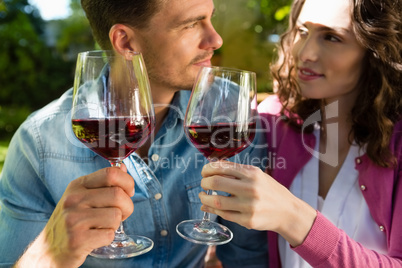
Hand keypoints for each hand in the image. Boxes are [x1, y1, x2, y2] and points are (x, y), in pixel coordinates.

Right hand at [16, 164, 133, 267]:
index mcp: (78, 185)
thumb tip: (123, 168)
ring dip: (115, 224)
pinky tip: (96, 238)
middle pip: (118, 195)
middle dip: (127, 207)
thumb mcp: (82, 196)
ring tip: (102, 226)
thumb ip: (103, 183)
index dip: (128, 182)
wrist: (49, 250)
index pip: (111, 173)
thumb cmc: (71, 221)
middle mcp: (74, 199)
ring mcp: (73, 219)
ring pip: (116, 216)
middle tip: (120, 215)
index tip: (129, 192)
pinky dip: (108, 238)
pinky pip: (109, 234)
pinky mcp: (77, 240)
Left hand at [199, 161, 315, 246]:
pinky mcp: (247, 220)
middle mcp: (250, 188)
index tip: (204, 172)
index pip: (222, 168)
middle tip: (203, 184)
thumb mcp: (257, 175)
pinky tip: (208, 207)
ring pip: (217, 202)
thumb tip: (213, 167)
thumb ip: (237, 171)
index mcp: (252, 174)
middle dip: (204, 183)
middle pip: (216, 183)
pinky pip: (224, 215)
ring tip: (202, 197)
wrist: (288, 211)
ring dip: (204, 199)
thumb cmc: (270, 191)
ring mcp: (249, 206)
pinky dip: (212, 210)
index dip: (208, 169)